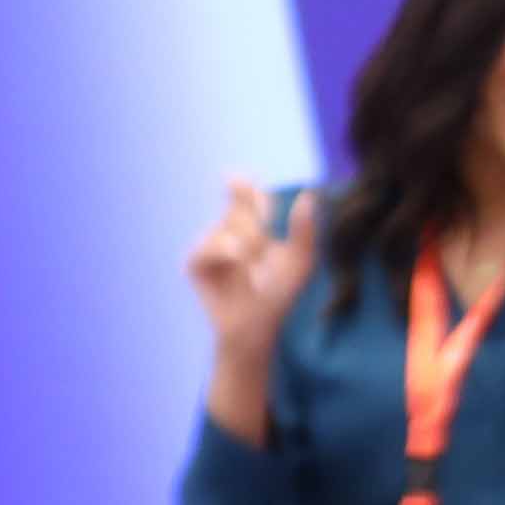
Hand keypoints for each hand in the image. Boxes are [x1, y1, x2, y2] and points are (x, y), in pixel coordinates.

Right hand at [187, 178, 317, 359]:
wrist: (257, 325)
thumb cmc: (280, 294)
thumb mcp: (301, 261)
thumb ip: (305, 230)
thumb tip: (309, 194)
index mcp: (251, 226)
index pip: (249, 196)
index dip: (245, 187)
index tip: (236, 178)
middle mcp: (227, 231)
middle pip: (240, 209)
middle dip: (258, 229)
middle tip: (263, 253)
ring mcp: (208, 247)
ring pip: (227, 228)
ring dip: (248, 248)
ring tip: (253, 271)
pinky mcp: (195, 263)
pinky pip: (211, 245)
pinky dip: (229, 255)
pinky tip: (238, 269)